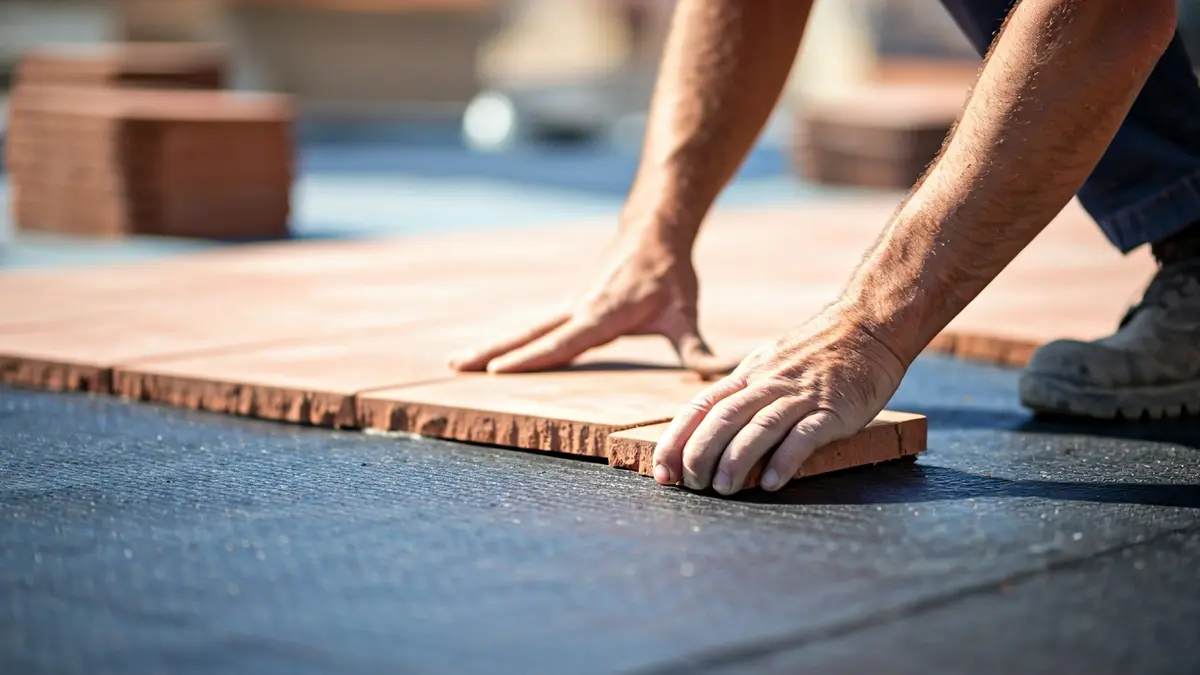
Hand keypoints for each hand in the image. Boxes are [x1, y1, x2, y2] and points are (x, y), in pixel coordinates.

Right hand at [449, 229, 728, 375]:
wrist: (654, 232)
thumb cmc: (670, 275)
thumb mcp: (685, 312)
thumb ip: (695, 347)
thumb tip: (719, 372)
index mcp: (601, 315)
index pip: (561, 342)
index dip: (529, 358)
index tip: (494, 370)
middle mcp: (578, 310)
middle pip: (527, 334)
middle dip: (491, 352)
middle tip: (453, 365)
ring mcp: (571, 306)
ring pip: (526, 329)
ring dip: (492, 345)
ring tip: (455, 362)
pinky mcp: (573, 305)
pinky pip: (537, 326)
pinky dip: (512, 340)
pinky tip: (494, 353)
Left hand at [650, 304, 910, 494]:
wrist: (869, 327)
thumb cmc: (817, 354)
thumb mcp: (770, 365)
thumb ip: (744, 394)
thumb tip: (708, 429)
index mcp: (749, 375)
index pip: (701, 407)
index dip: (677, 440)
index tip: (662, 471)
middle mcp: (769, 384)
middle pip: (723, 418)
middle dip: (700, 454)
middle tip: (692, 485)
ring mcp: (801, 395)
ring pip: (758, 427)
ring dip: (735, 461)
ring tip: (723, 489)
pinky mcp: (834, 409)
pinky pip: (804, 436)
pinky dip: (784, 460)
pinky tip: (771, 484)